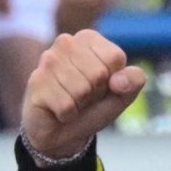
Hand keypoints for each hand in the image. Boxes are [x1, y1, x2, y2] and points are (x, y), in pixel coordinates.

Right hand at [20, 31, 146, 158]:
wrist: (63, 132)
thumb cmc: (93, 107)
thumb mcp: (123, 94)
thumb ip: (134, 81)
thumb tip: (119, 81)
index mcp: (89, 39)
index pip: (115, 58)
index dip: (114, 81)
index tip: (102, 86)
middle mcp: (66, 42)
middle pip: (98, 74)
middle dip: (96, 93)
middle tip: (85, 97)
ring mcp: (48, 60)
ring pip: (81, 90)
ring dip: (80, 105)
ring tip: (72, 102)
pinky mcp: (36, 82)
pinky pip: (66, 105)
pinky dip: (67, 115)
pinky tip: (58, 110)